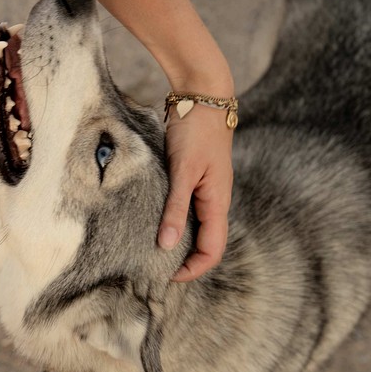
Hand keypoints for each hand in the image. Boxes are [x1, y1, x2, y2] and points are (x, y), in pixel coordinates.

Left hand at [158, 104, 233, 281]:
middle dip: (185, 261)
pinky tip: (156, 223)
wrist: (202, 95)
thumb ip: (176, 207)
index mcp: (218, 202)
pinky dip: (175, 222)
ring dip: (180, 242)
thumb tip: (167, 244)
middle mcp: (215, 200)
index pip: (212, 250)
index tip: (167, 277)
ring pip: (197, 227)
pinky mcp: (195, 178)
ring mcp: (206, 189)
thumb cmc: (195, 130)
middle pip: (206, 243)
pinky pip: (188, 209)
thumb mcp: (183, 170)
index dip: (193, 269)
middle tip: (156, 270)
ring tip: (153, 252)